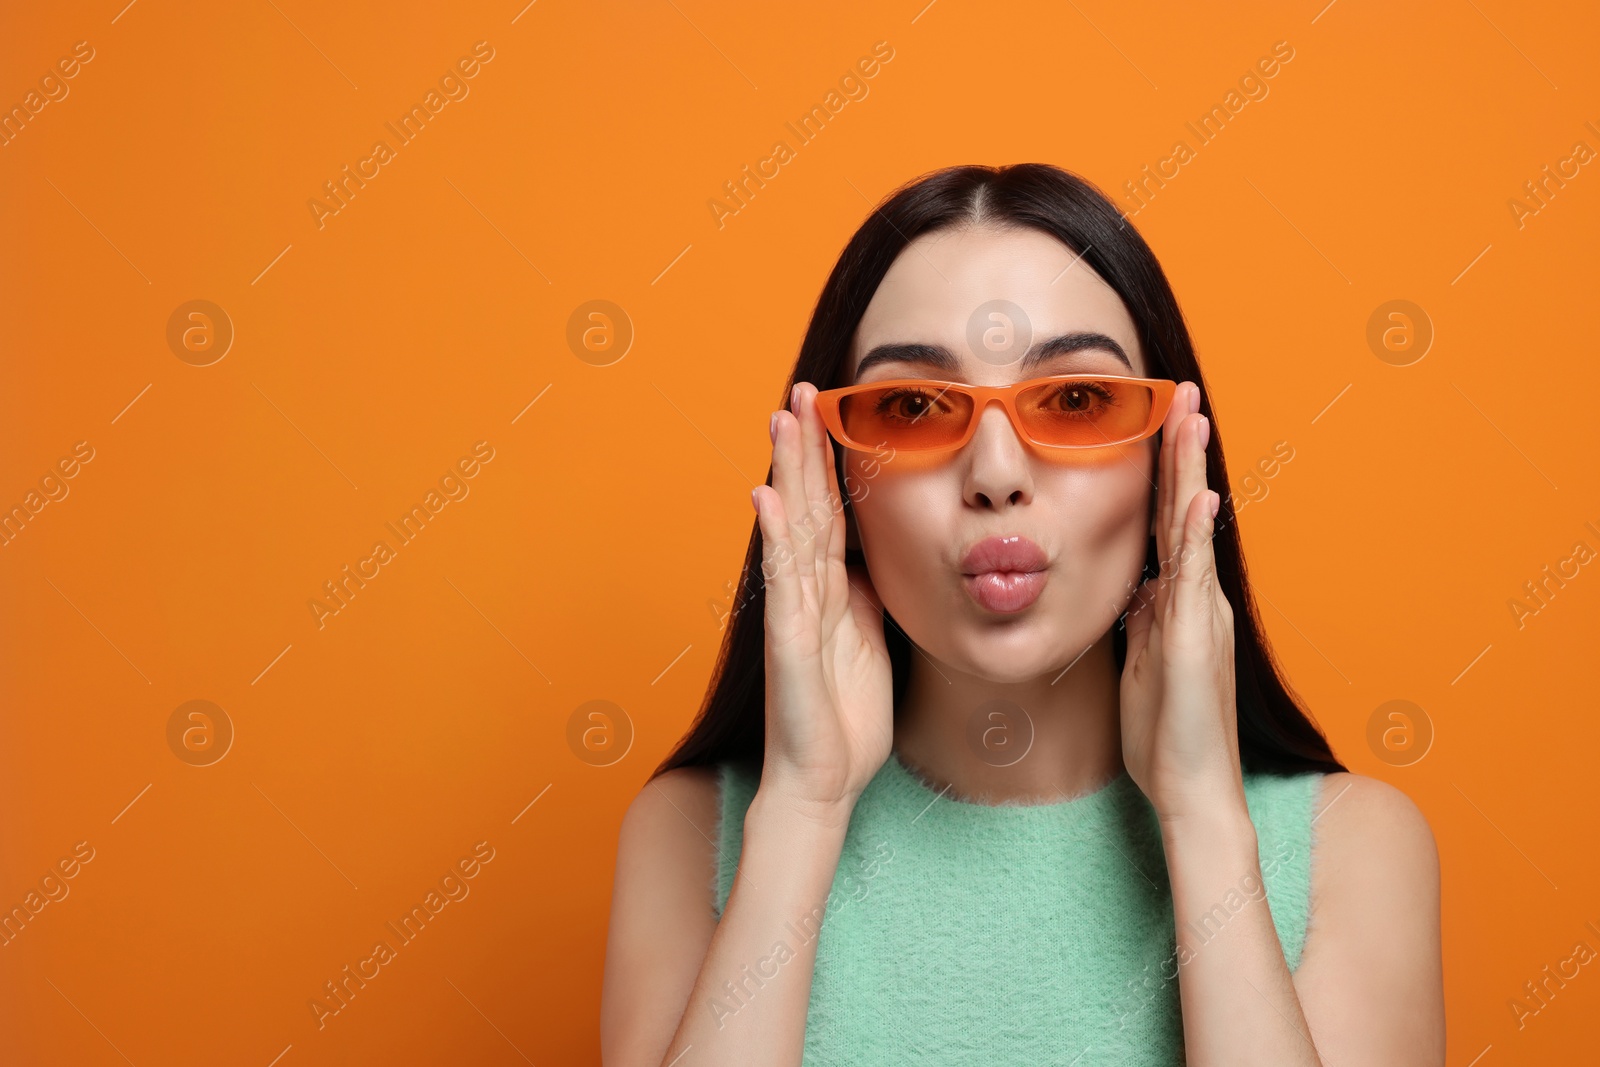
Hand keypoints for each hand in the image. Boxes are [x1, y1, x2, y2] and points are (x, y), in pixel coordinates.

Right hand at [751, 382, 894, 821]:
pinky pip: (782, 582)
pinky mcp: (788, 643)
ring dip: (786, 471)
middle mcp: (806, 593)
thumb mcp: (872, 642)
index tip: (827, 409)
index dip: (828, 462)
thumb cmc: (845, 720)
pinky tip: (766, 495)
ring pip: (790, 529)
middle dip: (803, 446)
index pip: (830, 513)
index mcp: (830, 593)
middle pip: (806, 506)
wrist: (824, 782)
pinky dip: (775, 537)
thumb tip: (877, 557)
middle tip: (799, 388)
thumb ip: (867, 598)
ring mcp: (793, 614)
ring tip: (780, 418)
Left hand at [1119, 381, 1244, 821]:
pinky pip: (1194, 577)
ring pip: (1191, 528)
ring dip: (1191, 471)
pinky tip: (1199, 496)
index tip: (1158, 420)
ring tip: (1193, 415)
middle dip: (1181, 448)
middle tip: (1183, 390)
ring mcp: (1200, 614)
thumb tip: (1136, 589)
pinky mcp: (1197, 639)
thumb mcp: (1144, 664)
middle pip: (1182, 508)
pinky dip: (1196, 535)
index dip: (1161, 471)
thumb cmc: (1166, 735)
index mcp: (1177, 602)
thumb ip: (1145, 622)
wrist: (1191, 789)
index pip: (1165, 522)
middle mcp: (1195, 598)